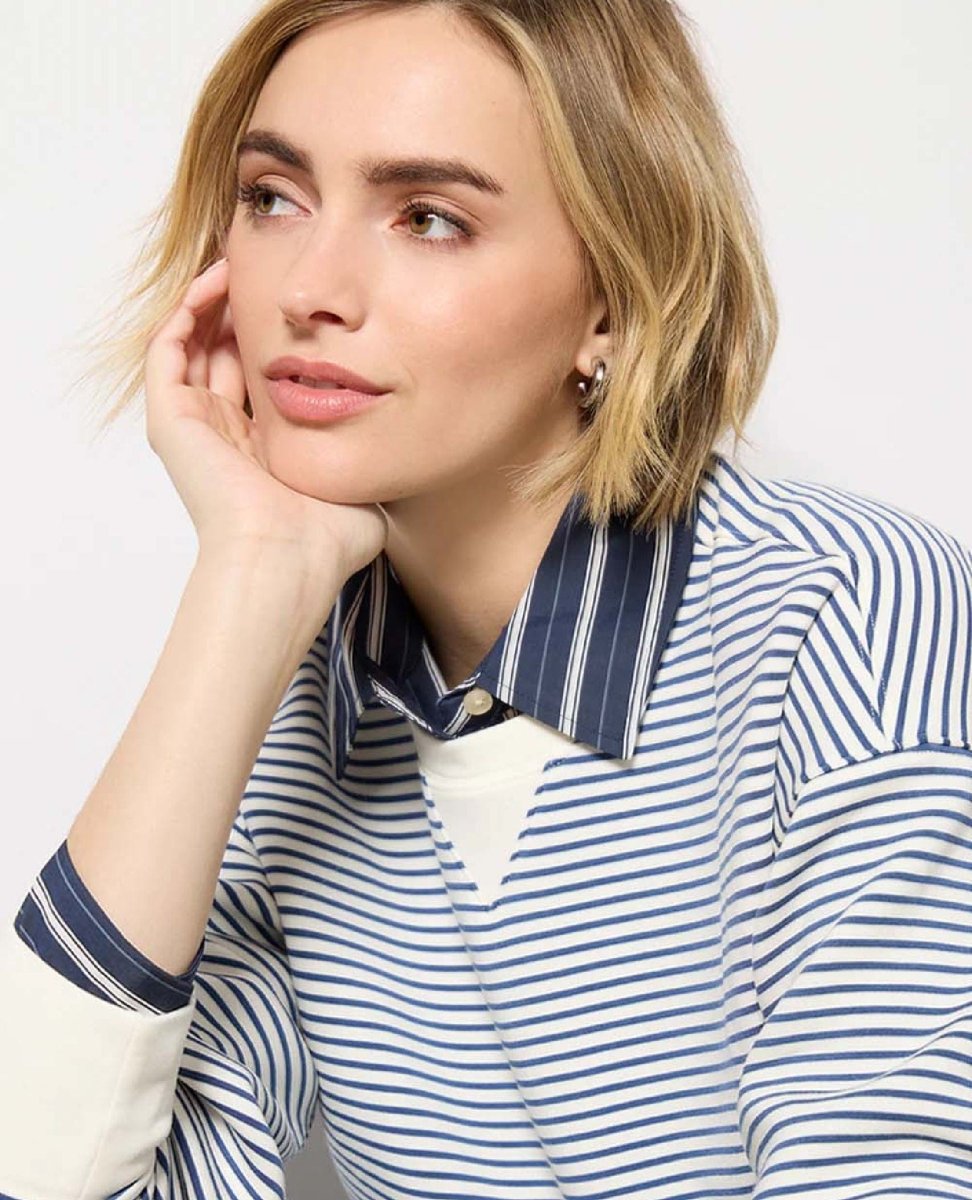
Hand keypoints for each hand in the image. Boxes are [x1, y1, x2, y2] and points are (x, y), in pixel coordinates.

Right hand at [142, 258, 388, 586]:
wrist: (289, 558)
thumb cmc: (327, 537)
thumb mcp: (362, 483)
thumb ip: (375, 456)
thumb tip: (409, 440)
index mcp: (264, 450)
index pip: (263, 377)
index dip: (280, 336)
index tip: (306, 303)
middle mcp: (225, 435)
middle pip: (226, 353)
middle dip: (244, 308)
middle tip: (267, 267)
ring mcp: (194, 427)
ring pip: (194, 344)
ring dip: (213, 300)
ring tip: (239, 260)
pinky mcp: (170, 419)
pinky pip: (168, 348)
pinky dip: (188, 309)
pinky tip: (220, 280)